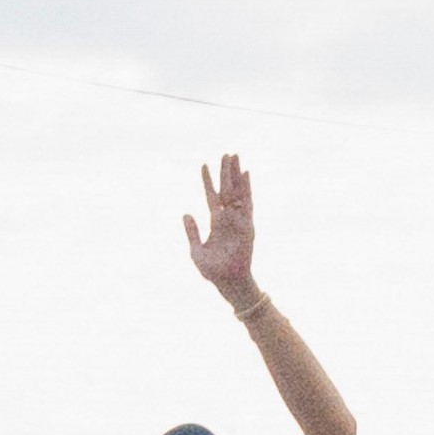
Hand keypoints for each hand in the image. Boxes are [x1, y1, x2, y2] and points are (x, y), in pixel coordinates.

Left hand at [182, 153, 257, 298]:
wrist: (227, 281)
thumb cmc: (212, 270)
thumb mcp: (196, 250)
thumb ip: (191, 232)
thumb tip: (186, 213)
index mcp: (215, 222)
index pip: (211, 196)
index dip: (207, 181)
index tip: (204, 165)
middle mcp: (227, 217)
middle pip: (226, 189)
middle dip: (225, 172)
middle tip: (226, 153)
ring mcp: (238, 219)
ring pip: (237, 191)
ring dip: (235, 174)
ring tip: (234, 156)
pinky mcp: (247, 224)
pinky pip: (247, 202)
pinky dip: (246, 187)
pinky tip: (245, 173)